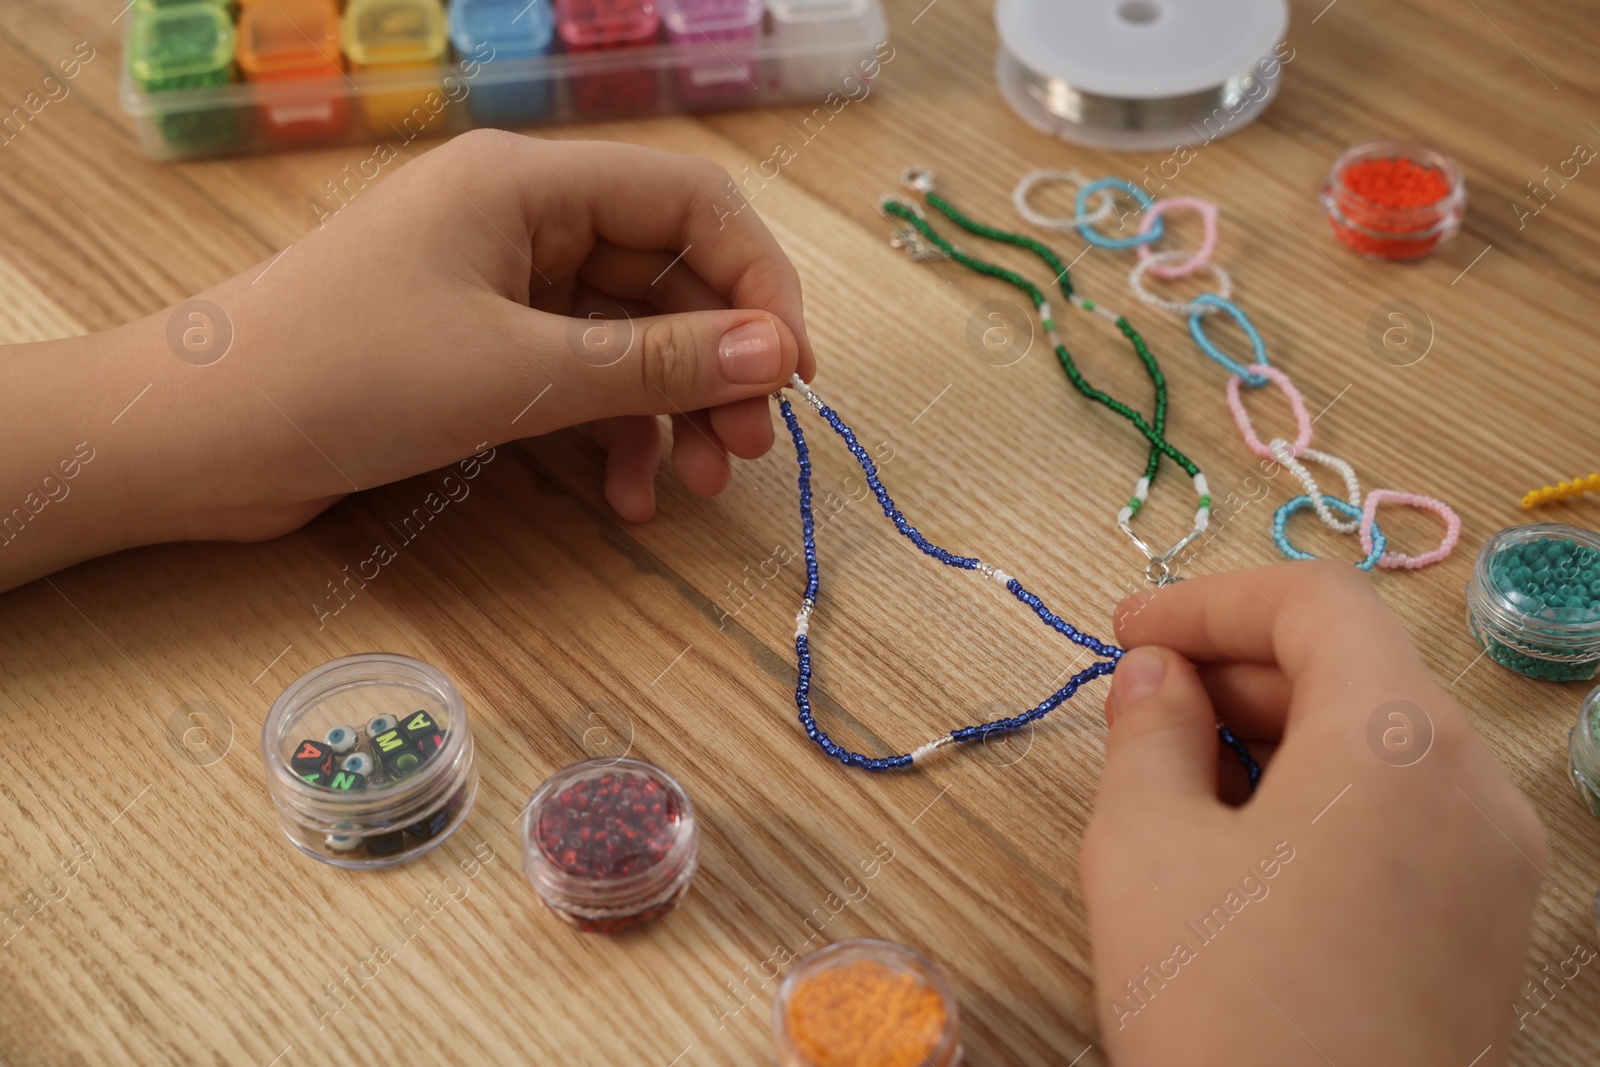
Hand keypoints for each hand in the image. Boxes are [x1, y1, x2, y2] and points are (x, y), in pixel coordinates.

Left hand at [1, 131, 811, 588]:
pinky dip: (612, 438)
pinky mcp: (478, 354)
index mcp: (530, 184)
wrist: (197, 443)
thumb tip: (780, 353)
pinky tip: (626, 499)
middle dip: (717, 366)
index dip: (758, 282)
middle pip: (667, 279)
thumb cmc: (346, 377)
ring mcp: (500, 291)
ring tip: (691, 487)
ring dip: (671, 413)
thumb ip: (656, 362)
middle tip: (746, 451)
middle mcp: (524, 224)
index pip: (691, 204)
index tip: (791, 373)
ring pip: (628, 341)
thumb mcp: (517, 372)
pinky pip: (578, 384)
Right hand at [1083, 561, 1544, 1065]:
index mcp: (1399, 741)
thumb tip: (1157, 674)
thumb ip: (1146, 732)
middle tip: (1137, 703)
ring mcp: (1498, 863)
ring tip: (1176, 772)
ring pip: (1384, 741)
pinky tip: (1242, 839)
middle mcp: (1475, 784)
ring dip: (1278, 730)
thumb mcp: (1144, 850)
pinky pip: (1407, 813)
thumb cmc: (1223, 1013)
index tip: (1126, 631)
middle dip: (1238, 668)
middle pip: (1358, 667)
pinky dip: (1324, 792)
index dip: (1208, 601)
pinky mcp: (1490, 927)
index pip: (1315, 604)